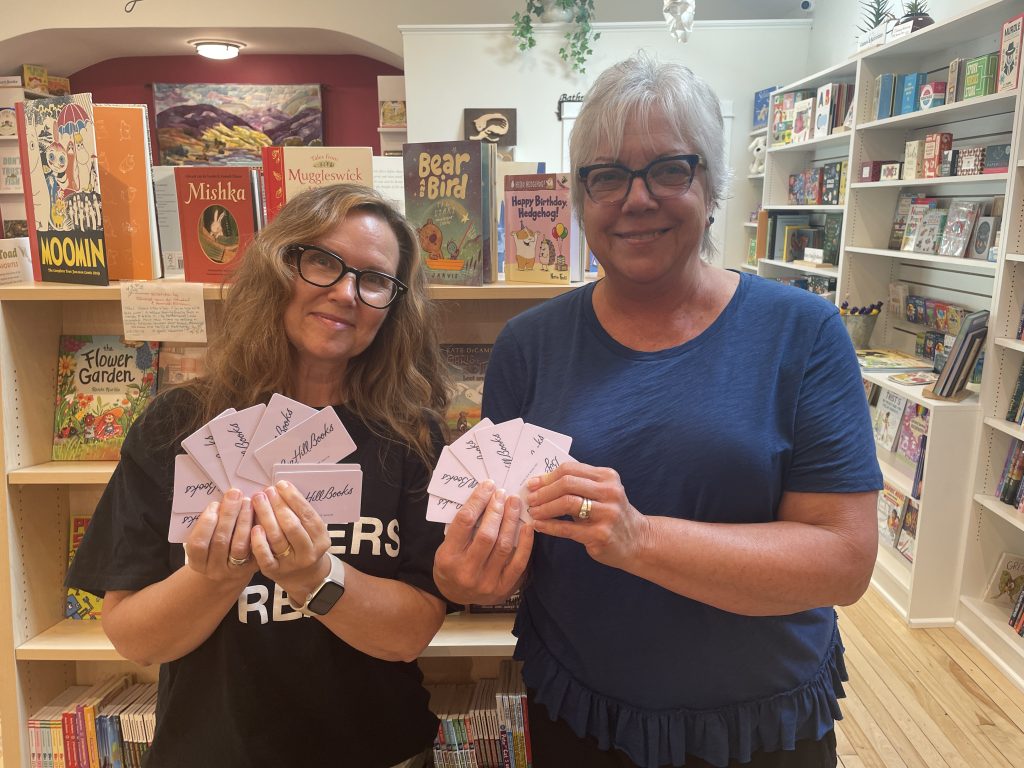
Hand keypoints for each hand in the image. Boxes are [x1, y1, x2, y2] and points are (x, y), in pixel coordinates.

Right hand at [183, 489, 257, 582]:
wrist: (231, 567)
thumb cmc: (215, 544)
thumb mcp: (206, 538)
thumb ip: (210, 523)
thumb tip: (223, 498)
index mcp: (197, 563)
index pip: (198, 544)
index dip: (205, 523)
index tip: (214, 504)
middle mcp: (215, 570)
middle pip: (220, 541)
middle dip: (228, 515)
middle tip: (235, 494)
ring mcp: (235, 571)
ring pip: (240, 545)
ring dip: (243, 520)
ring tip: (247, 501)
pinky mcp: (253, 567)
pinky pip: (256, 548)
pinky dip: (257, 530)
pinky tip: (259, 514)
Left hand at [250, 481, 331, 600]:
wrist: (304, 578)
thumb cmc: (305, 546)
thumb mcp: (311, 532)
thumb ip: (300, 515)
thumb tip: (281, 489)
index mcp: (321, 539)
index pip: (307, 515)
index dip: (293, 498)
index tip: (281, 485)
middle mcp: (308, 552)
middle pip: (291, 525)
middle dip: (278, 505)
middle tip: (266, 491)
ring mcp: (291, 563)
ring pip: (277, 538)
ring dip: (266, 515)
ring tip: (258, 500)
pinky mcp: (274, 572)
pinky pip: (264, 556)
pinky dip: (258, 541)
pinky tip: (254, 527)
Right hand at [433, 480, 533, 605]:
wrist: (455, 596)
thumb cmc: (451, 564)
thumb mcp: (447, 546)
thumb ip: (462, 527)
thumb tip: (485, 497)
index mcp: (448, 557)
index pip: (464, 522)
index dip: (478, 500)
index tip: (488, 487)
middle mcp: (466, 571)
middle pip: (486, 534)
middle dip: (497, 509)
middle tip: (503, 493)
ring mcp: (486, 582)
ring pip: (503, 546)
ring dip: (511, 520)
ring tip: (514, 503)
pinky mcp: (502, 589)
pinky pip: (518, 563)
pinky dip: (525, 543)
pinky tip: (527, 527)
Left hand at [526, 462, 650, 569]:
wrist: (637, 541)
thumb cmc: (611, 515)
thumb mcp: (601, 493)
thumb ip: (578, 485)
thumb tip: (540, 483)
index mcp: (607, 477)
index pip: (570, 469)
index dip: (547, 477)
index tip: (533, 484)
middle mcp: (610, 492)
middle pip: (567, 483)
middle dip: (544, 491)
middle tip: (530, 499)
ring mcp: (607, 513)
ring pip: (567, 503)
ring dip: (545, 508)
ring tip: (533, 512)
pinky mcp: (601, 534)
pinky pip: (568, 528)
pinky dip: (549, 526)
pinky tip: (539, 525)